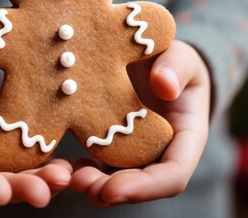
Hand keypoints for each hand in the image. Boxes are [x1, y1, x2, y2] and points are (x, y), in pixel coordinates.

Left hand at [70, 40, 210, 205]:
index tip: (113, 189)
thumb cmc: (173, 59)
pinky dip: (81, 169)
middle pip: (141, 185)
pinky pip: (98, 165)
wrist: (153, 61)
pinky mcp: (113, 147)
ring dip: (93, 184)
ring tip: (67, 178)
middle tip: (82, 186)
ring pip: (116, 179)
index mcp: (187, 138)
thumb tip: (164, 86)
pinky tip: (59, 166)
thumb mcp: (181, 56)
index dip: (144, 187)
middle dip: (112, 191)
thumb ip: (176, 67)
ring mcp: (137, 154)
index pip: (173, 175)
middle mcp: (162, 154)